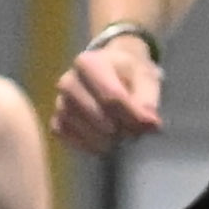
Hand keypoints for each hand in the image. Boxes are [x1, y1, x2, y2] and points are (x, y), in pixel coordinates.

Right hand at [53, 32, 163, 153]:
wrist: (111, 70)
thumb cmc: (128, 73)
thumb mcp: (145, 78)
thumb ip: (148, 100)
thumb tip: (150, 124)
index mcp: (88, 63)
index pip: (111, 97)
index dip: (133, 116)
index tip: (151, 126)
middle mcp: (68, 81)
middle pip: (96, 115)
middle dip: (121, 129)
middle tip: (136, 133)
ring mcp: (60, 102)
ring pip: (82, 129)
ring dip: (106, 140)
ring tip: (121, 137)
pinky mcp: (57, 120)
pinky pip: (69, 138)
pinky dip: (88, 145)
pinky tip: (104, 144)